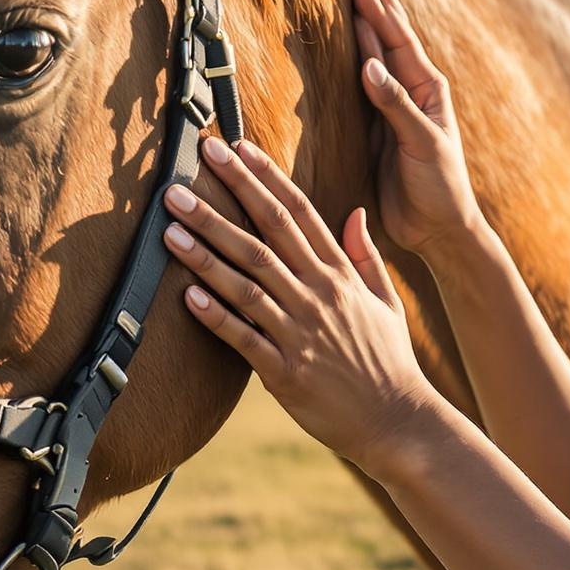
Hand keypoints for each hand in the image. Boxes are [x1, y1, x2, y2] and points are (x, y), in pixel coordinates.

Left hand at [160, 132, 445, 471]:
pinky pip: (244, 338)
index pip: (298, 213)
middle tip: (187, 173)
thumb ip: (366, 256)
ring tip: (171, 226)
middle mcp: (319, 295)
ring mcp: (301, 333)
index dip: (265, 178)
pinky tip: (187, 294)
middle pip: (265, 236)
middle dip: (226, 200)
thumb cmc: (389, 361)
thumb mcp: (387, 301)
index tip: (236, 148)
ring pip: (247, 282)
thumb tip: (355, 213)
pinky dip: (216, 316)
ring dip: (207, 252)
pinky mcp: (285, 371)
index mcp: (340, 275)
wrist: (398, 421)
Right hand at [351, 0, 484, 257]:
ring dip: (365, 21)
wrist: (440, 227)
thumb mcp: (422, 144)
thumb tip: (369, 66)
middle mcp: (411, 90)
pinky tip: (348, 47)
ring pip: (376, 53)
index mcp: (427, 89)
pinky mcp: (377, 128)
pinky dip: (353, 59)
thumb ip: (396, 107)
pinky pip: (361, 85)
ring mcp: (394, 106)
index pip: (398, 38)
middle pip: (389, 34)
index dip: (379, 6)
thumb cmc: (440, 187)